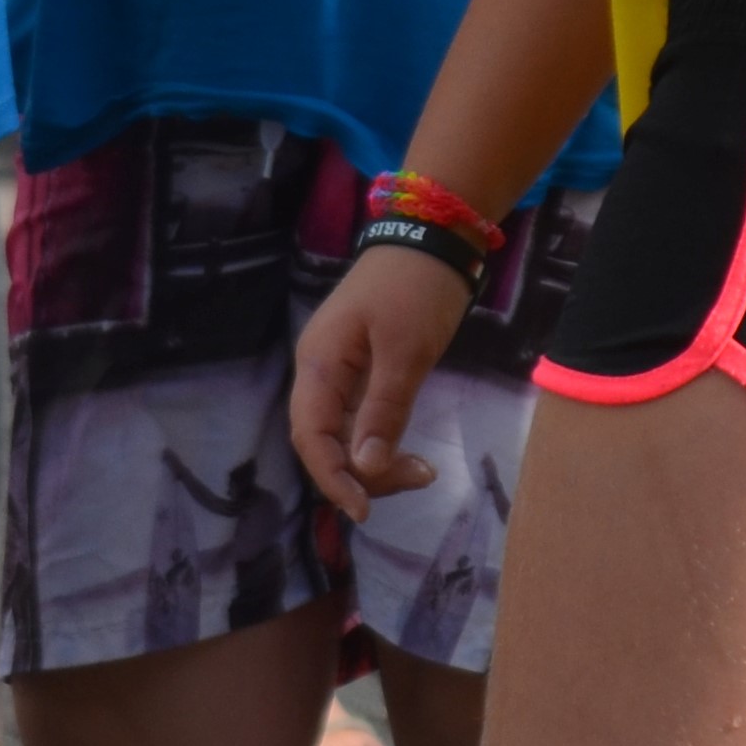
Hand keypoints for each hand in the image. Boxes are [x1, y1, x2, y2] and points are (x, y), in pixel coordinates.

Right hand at [289, 242, 480, 517]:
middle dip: (361, 473)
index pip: (312, 437)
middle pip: (325, 441)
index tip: (365, 512)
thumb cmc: (416, 287)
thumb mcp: (406, 350)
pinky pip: (362, 417)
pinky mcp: (366, 367)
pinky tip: (409, 454)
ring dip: (376, 460)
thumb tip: (366, 468)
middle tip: (416, 480)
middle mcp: (321, 371)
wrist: (434, 233)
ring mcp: (342, 369)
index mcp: (319, 364)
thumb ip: (384, 409)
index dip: (333, 478)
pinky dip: (382, 438)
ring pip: (345, 433)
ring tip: (422, 472)